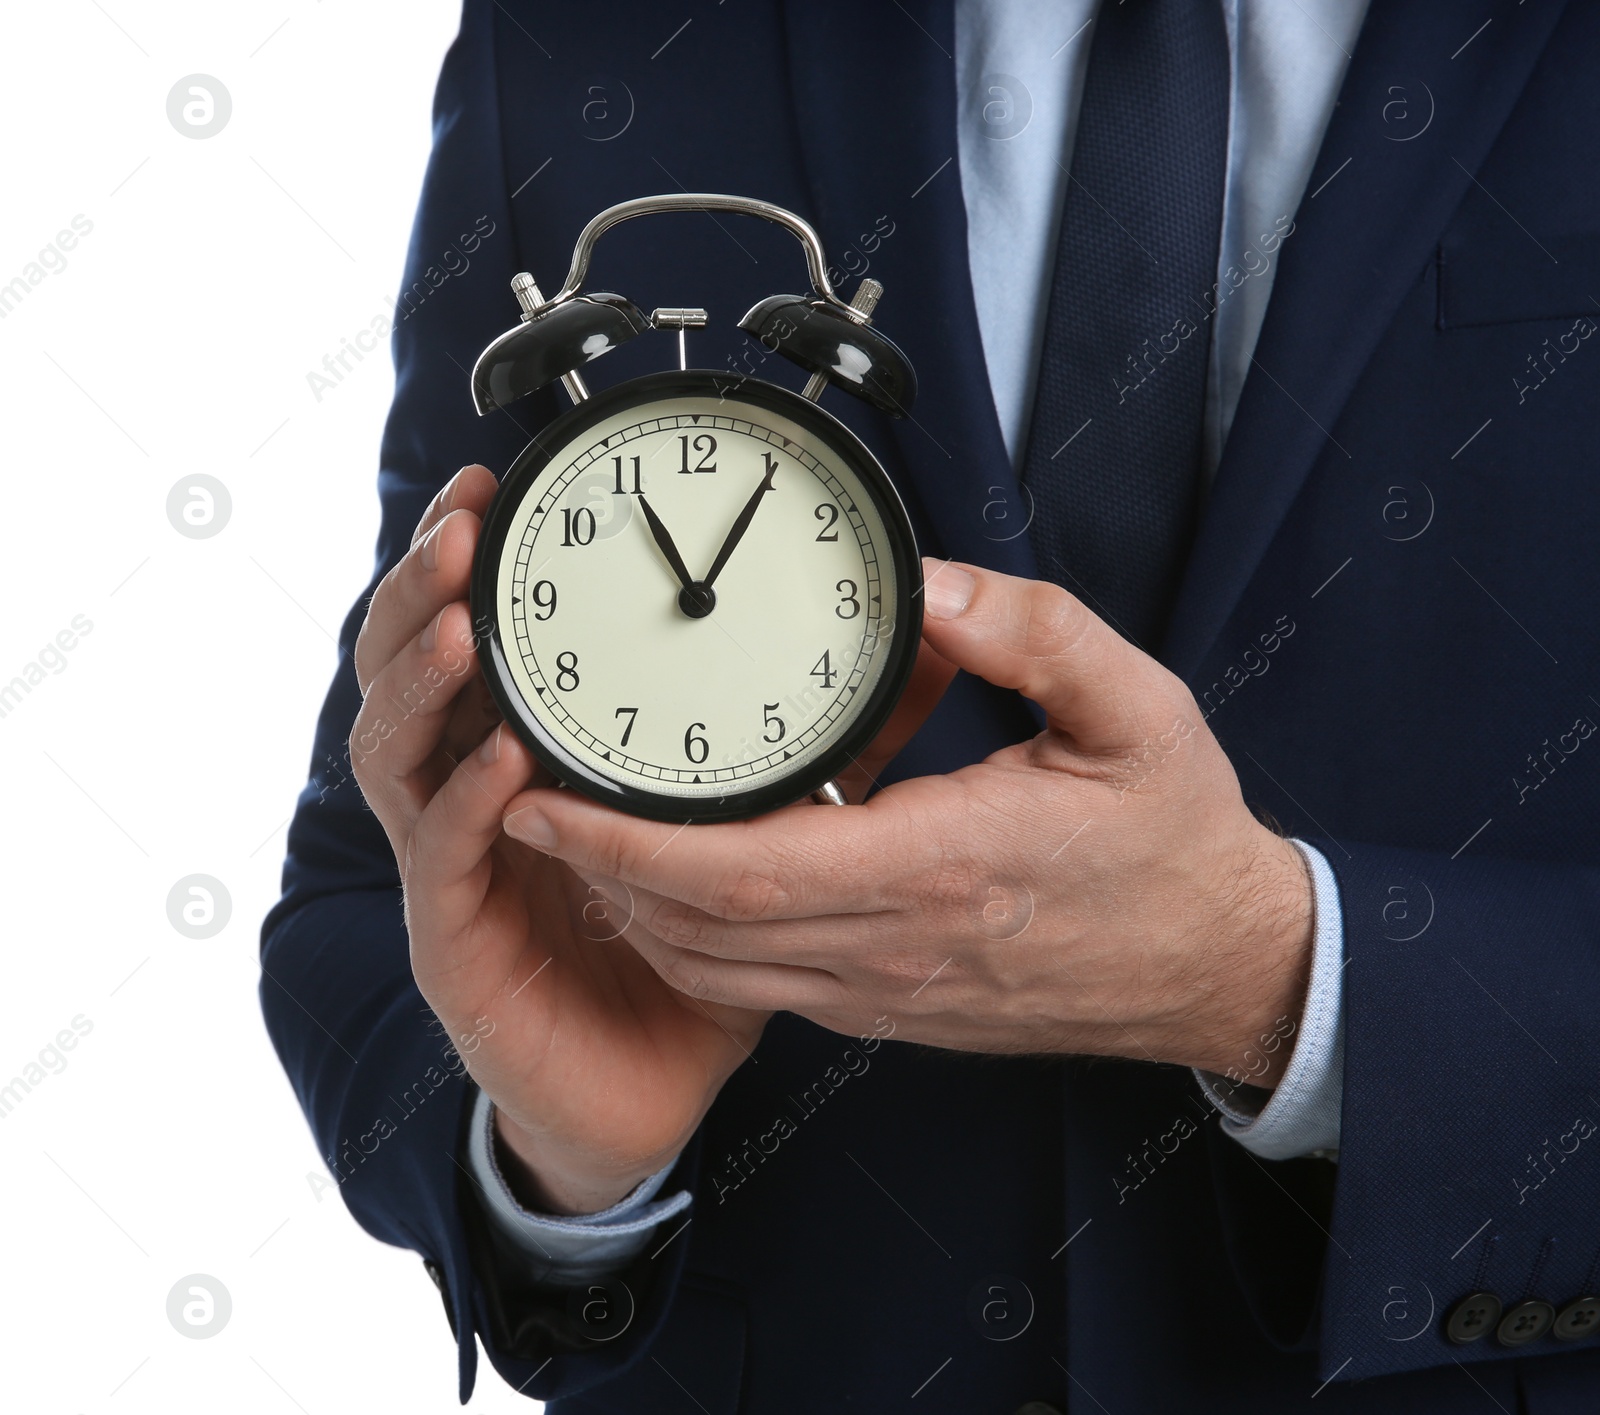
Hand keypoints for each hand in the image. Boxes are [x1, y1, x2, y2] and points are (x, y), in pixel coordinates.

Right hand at [348, 470, 952, 1213]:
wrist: (645, 1086)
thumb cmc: (693, 961)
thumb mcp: (771, 828)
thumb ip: (828, 741)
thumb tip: (915, 655)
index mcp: (541, 762)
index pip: (491, 645)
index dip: (483, 571)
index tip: (497, 493)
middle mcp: (480, 803)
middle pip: (419, 678)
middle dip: (424, 593)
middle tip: (461, 520)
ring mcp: (457, 871)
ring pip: (404, 754)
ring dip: (423, 678)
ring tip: (459, 611)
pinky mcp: (455, 941)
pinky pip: (441, 856)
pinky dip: (463, 799)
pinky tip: (500, 754)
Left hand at [501, 559, 1314, 1083]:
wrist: (1220, 963)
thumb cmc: (1176, 843)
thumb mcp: (1133, 709)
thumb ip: (1029, 633)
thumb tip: (931, 587)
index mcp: (939, 865)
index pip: (740, 871)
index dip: (625, 843)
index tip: (544, 794)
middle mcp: (895, 943)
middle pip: (699, 929)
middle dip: (595, 872)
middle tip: (524, 801)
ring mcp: (888, 988)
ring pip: (719, 970)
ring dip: (634, 911)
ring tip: (578, 839)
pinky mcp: (895, 1005)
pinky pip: (763, 986)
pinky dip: (695, 941)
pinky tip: (674, 891)